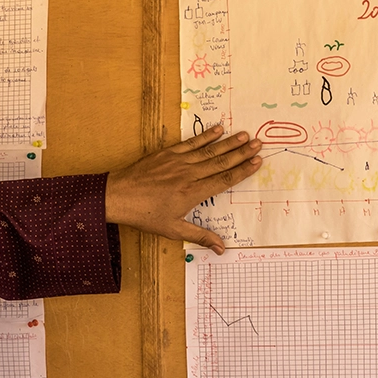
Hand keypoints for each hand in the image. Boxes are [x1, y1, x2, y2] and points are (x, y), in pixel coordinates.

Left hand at [104, 125, 262, 253]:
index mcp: (192, 194)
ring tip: (245, 135)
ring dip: (228, 142)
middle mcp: (188, 175)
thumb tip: (221, 248)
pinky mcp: (167, 154)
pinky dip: (205, 136)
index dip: (242, 171)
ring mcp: (178, 162)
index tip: (257, 163)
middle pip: (221, 162)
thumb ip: (199, 236)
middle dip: (241, 153)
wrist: (118, 197)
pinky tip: (218, 129)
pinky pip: (190, 143)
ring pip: (209, 150)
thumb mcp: (172, 230)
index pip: (224, 181)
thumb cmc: (144, 215)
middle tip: (259, 144)